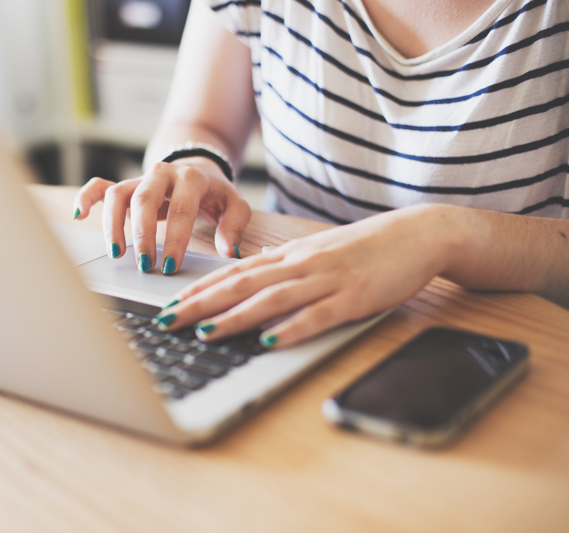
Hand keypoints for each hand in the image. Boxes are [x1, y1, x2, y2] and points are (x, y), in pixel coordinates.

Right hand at [72, 157, 250, 272]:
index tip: (170, 265)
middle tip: (146, 265)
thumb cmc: (214, 192)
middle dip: (142, 235)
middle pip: (144, 200)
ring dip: (114, 224)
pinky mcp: (126, 185)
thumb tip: (228, 250)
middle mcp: (162, 174)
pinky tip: (80, 215)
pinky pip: (100, 186)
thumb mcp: (234, 204)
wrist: (198, 167)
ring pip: (118, 194)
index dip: (175, 238)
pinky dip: (87, 197)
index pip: (181, 208)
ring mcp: (140, 178)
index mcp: (191, 178)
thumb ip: (234, 225)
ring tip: (117, 253)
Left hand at [154, 204, 458, 348]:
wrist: (417, 234)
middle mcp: (301, 265)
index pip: (233, 272)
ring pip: (271, 299)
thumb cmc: (365, 247)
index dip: (198, 289)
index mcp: (290, 255)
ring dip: (234, 316)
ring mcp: (326, 281)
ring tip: (203, 331)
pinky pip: (317, 315)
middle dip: (199, 304)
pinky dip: (291, 329)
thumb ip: (283, 266)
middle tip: (166, 319)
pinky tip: (269, 341)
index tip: (168, 304)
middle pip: (241, 284)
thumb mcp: (317, 252)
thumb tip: (249, 276)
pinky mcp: (353, 298)